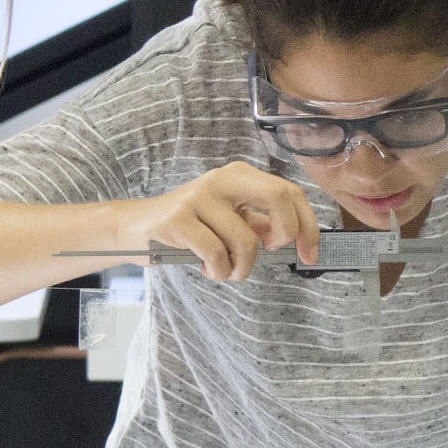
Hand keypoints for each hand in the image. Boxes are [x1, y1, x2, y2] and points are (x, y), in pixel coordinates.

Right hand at [119, 161, 321, 281]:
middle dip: (287, 233)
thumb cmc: (190, 226)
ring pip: (246, 240)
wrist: (137, 227)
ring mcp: (200, 196)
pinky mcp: (179, 218)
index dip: (308, 226)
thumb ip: (259, 225)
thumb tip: (295, 239)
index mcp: (241, 175)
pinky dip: (218, 271)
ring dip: (240, 269)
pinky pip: (217, 254)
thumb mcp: (229, 220)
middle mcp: (223, 178)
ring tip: (225, 271)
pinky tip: (206, 268)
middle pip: (279, 197)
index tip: (309, 254)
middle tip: (272, 254)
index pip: (290, 193)